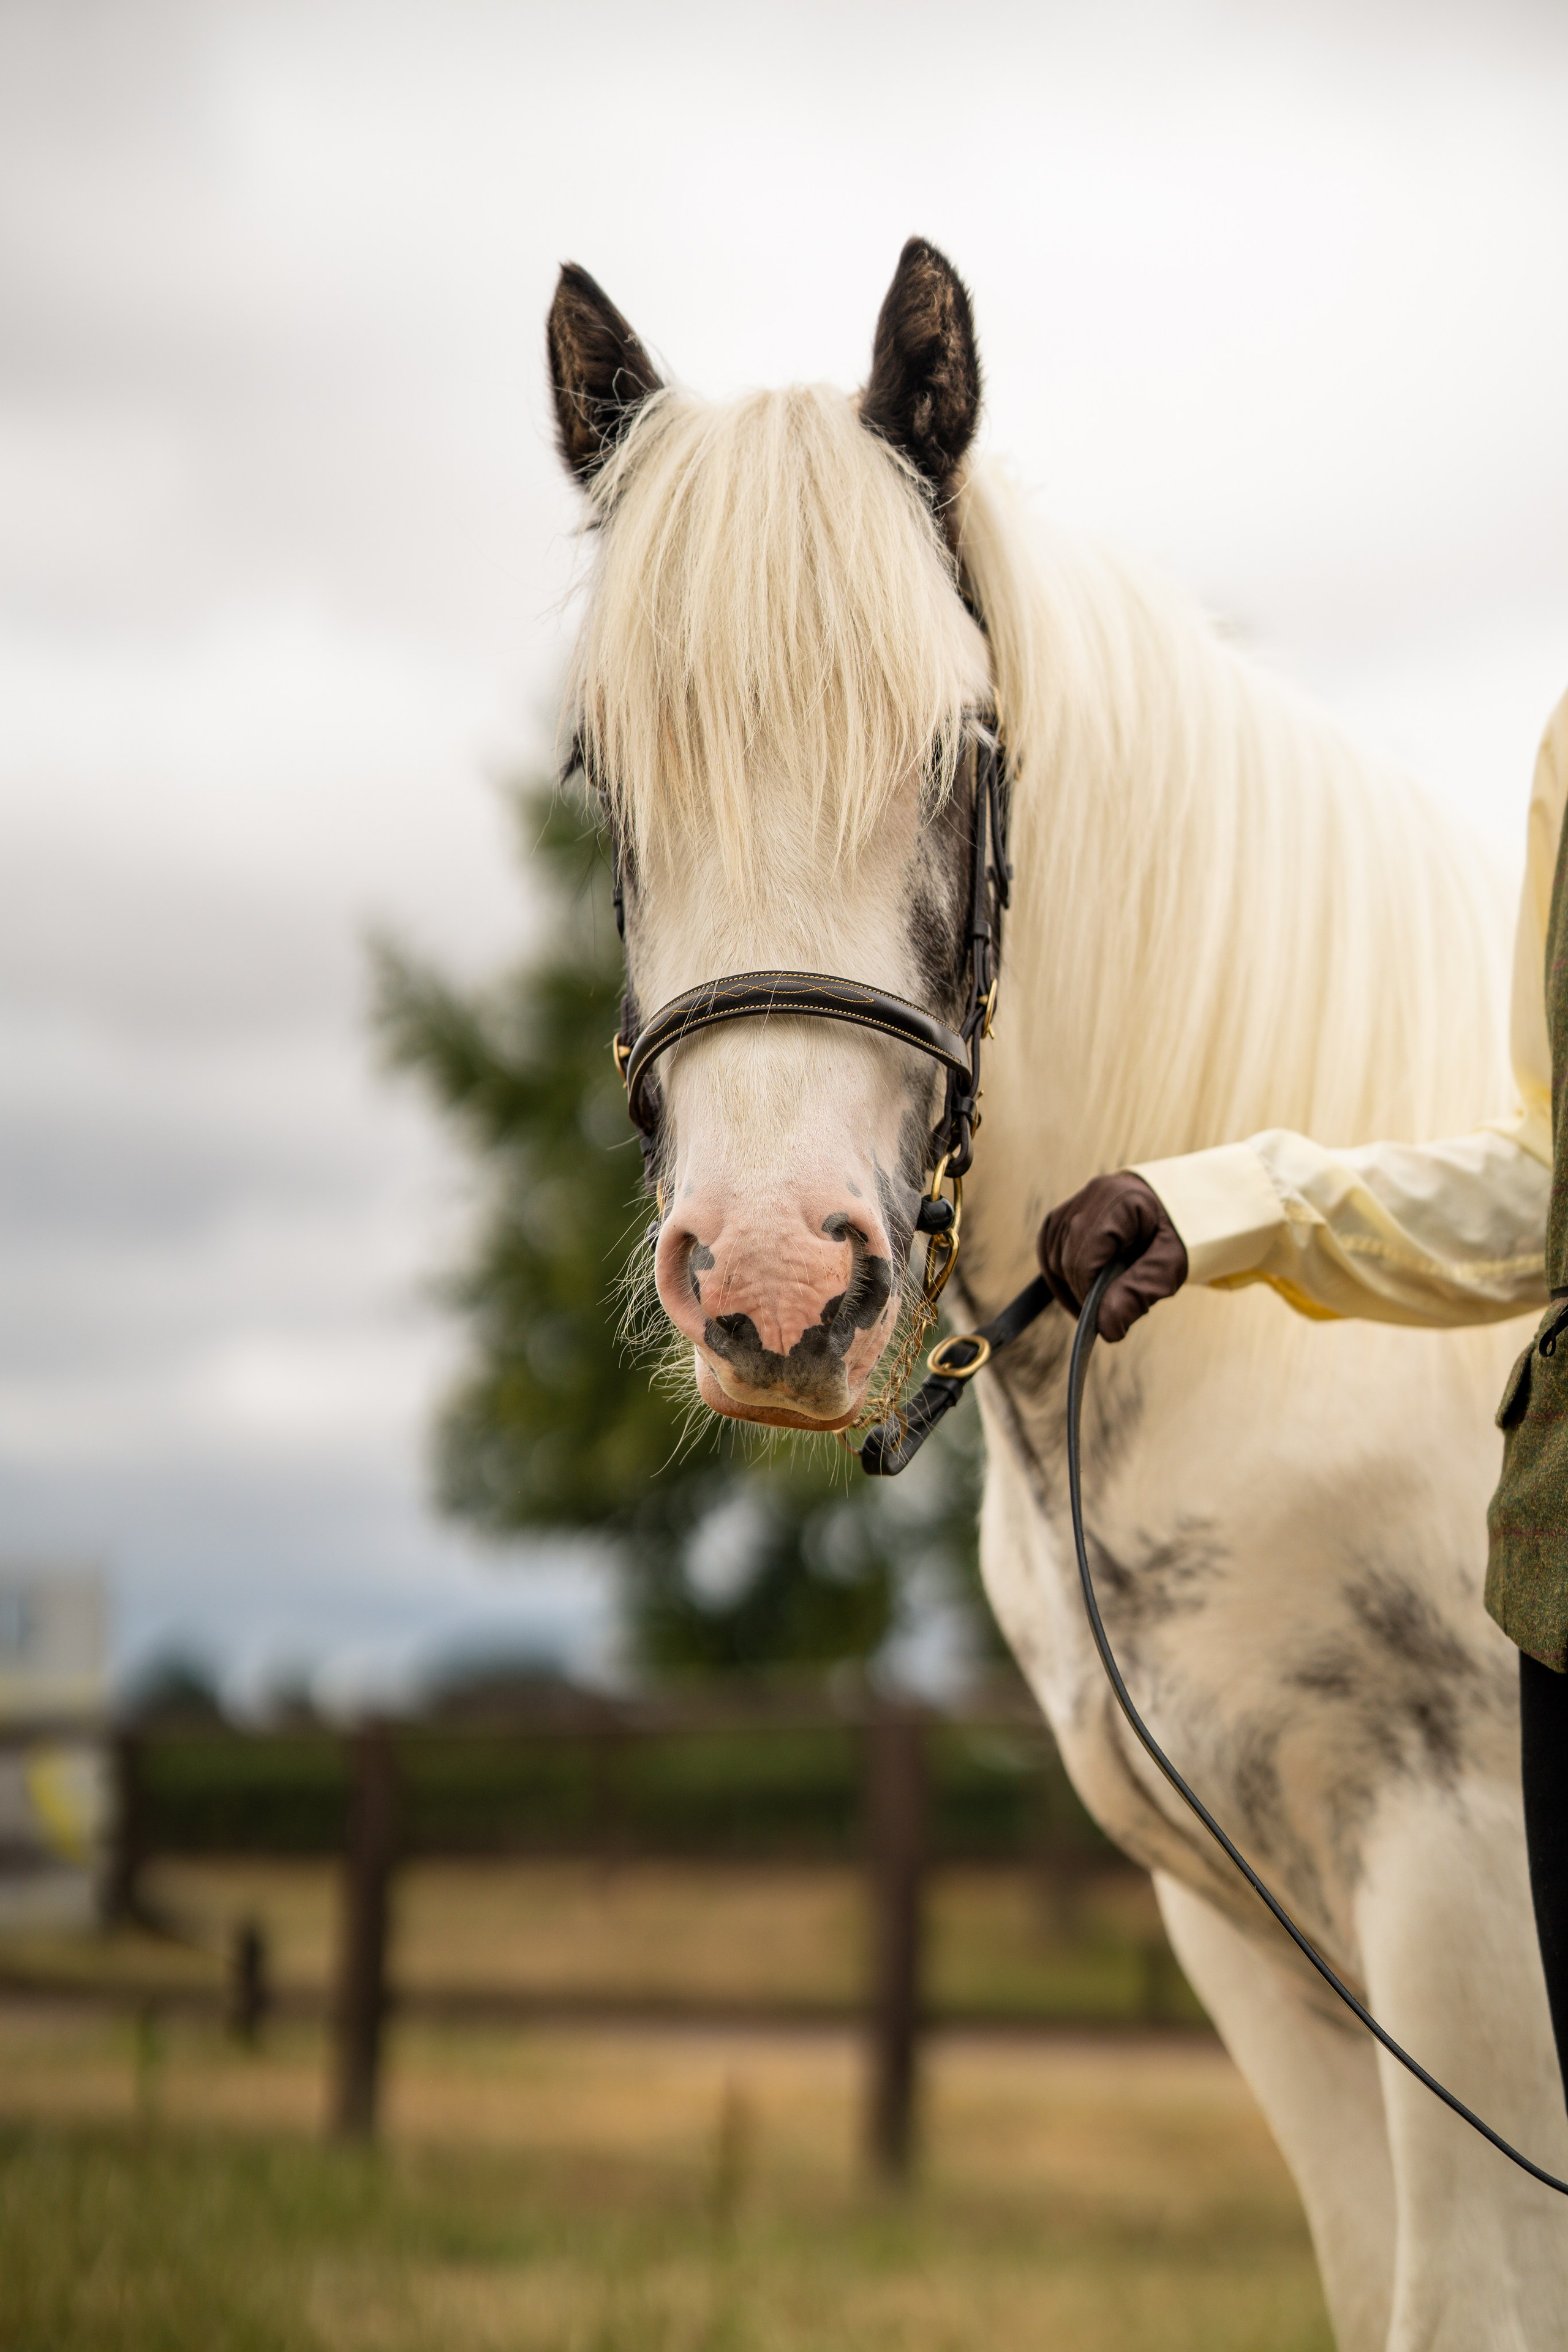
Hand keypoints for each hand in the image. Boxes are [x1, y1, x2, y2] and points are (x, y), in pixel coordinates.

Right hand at [1037, 1172, 1187, 1341]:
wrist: (1183, 1204)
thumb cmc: (1181, 1233)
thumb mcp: (1171, 1265)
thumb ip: (1139, 1292)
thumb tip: (1105, 1329)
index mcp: (1117, 1201)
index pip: (1083, 1257)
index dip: (1088, 1295)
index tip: (1106, 1319)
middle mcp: (1090, 1195)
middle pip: (1063, 1256)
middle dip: (1081, 1292)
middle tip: (1108, 1314)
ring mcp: (1077, 1201)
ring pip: (1051, 1254)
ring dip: (1069, 1285)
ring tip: (1098, 1304)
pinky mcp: (1068, 1212)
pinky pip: (1050, 1248)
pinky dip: (1062, 1273)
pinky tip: (1081, 1290)